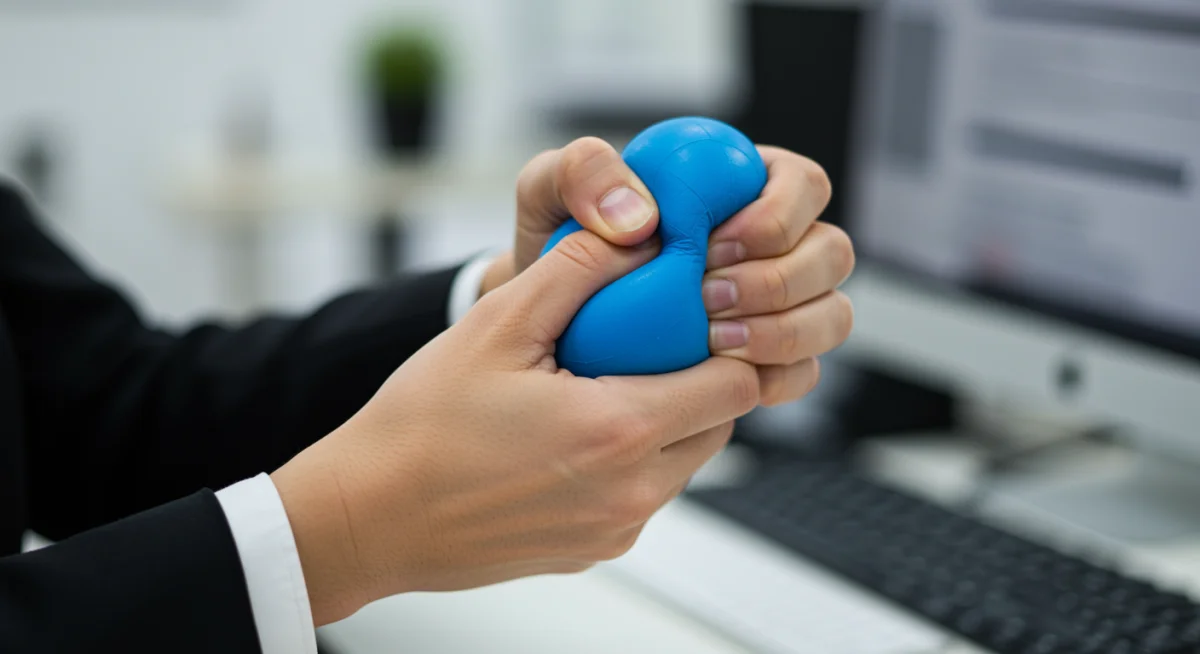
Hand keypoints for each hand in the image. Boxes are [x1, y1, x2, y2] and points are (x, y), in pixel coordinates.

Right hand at [271, 230, 760, 624]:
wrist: (370, 517)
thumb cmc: (422, 427)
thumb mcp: (497, 322)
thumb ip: (578, 268)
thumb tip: (635, 233)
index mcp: (619, 430)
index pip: (737, 383)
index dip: (726, 342)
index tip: (692, 316)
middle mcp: (631, 492)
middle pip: (720, 422)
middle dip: (696, 376)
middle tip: (640, 343)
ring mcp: (615, 529)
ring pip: (684, 460)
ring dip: (664, 419)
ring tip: (598, 385)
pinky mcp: (595, 550)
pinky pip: (644, 495)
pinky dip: (629, 461)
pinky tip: (571, 435)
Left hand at [485, 140, 854, 406]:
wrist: (548, 324)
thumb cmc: (559, 248)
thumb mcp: (550, 192)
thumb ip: (581, 174)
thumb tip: (642, 215)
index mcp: (742, 188)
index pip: (802, 185)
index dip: (778, 214)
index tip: (715, 245)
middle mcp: (774, 246)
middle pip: (833, 253)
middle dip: (782, 280)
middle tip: (710, 300)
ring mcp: (779, 306)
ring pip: (832, 315)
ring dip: (786, 331)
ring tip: (714, 341)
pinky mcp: (766, 360)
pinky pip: (802, 372)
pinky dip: (775, 378)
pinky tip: (726, 381)